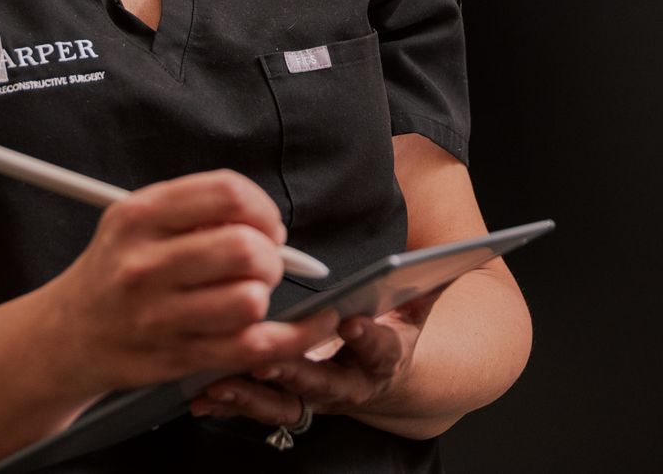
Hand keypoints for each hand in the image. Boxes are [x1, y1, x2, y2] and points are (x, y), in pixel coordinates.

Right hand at [45, 171, 340, 395]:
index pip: (227, 194)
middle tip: (262, 261)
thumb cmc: (114, 271)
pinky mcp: (176, 357)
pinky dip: (296, 337)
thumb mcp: (135, 221)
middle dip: (270, 254)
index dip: (261, 208)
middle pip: (245, 249)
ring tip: (250, 292)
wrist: (66, 336)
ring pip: (250, 300)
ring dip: (265, 294)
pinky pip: (253, 348)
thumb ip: (194, 209)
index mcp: (138, 217)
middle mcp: (145, 265)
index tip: (265, 223)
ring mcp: (159, 316)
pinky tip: (314, 325)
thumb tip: (265, 221)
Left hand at [188, 293, 437, 429]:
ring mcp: (317, 400)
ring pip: (286, 405)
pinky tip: (203, 396)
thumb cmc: (397, 332)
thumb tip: (459, 251)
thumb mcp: (419, 309)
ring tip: (223, 380)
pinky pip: (258, 409)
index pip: (383, 351)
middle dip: (296, 372)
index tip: (355, 322)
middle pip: (325, 385)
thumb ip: (431, 283)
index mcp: (386, 361)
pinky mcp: (290, 403)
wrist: (390, 382)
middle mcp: (351, 387)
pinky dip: (231, 404)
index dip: (370, 338)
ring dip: (253, 395)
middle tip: (269, 357)